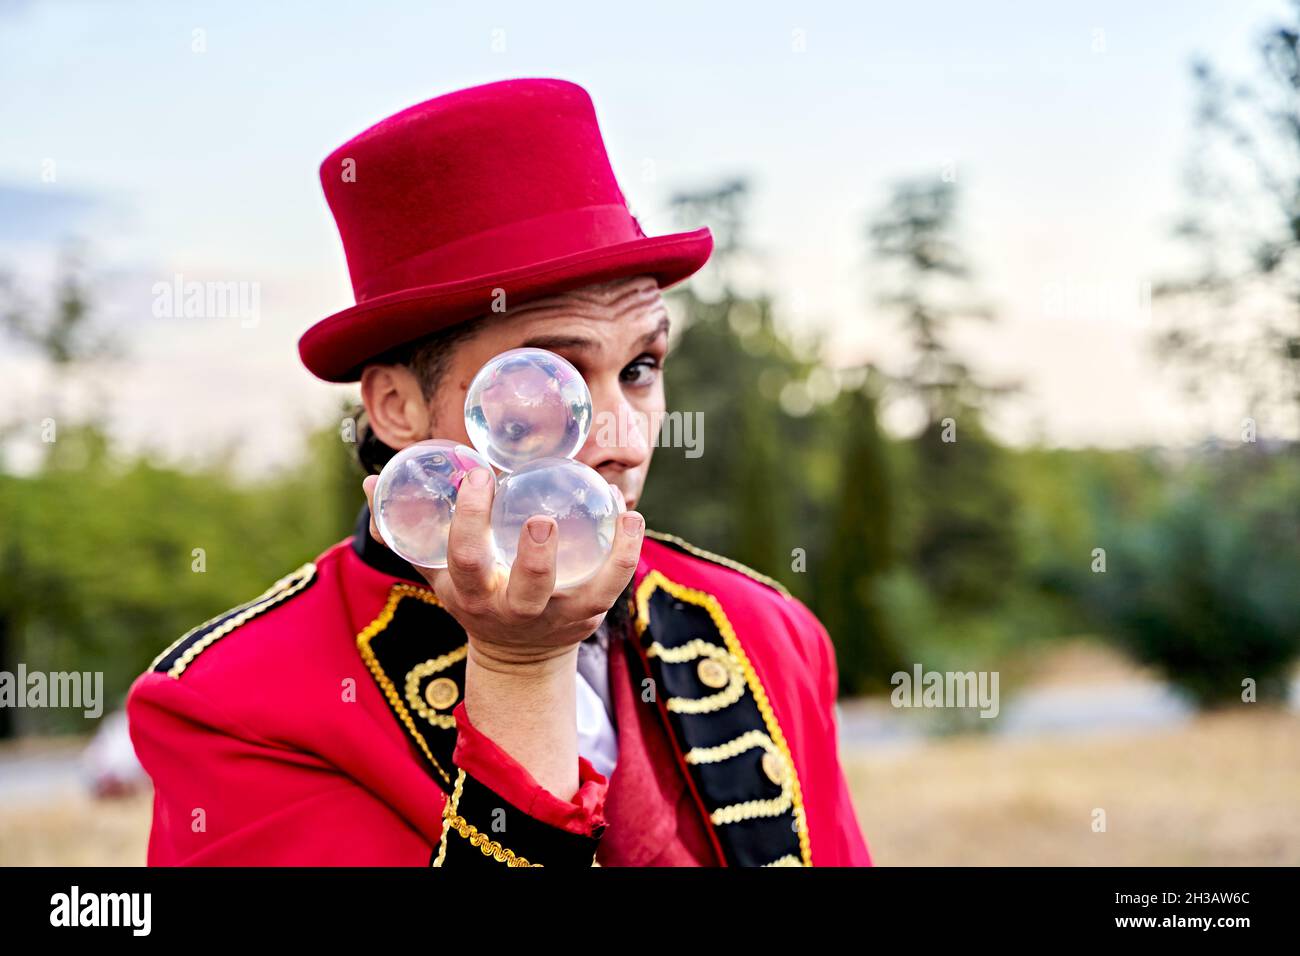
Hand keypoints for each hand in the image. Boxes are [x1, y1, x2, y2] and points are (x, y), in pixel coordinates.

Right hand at [362, 467, 643, 669]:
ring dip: (603, 555)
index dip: (468, 519)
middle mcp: (513, 608)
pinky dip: (627, 552)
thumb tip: (373, 479)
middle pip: (525, 586)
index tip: (477, 476)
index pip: (464, 558)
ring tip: (617, 511)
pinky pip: (614, 584)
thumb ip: (405, 529)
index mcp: (470, 592)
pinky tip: (632, 516)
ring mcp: (555, 614)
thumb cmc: (474, 596)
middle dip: (534, 555)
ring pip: (582, 591)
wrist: (516, 657)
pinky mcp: (588, 615)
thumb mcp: (435, 572)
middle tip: (541, 518)